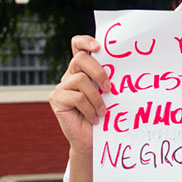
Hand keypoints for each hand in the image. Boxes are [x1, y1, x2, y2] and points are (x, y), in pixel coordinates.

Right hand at [48, 35, 110, 153]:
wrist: (91, 139)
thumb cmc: (104, 114)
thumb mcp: (108, 94)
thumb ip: (108, 79)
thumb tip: (125, 70)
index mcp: (83, 69)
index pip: (78, 46)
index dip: (85, 41)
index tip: (98, 47)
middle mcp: (70, 74)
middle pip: (81, 59)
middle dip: (99, 71)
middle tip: (109, 88)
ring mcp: (61, 86)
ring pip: (80, 80)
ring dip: (96, 97)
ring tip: (103, 111)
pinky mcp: (56, 99)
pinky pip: (76, 97)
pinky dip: (89, 108)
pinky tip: (94, 118)